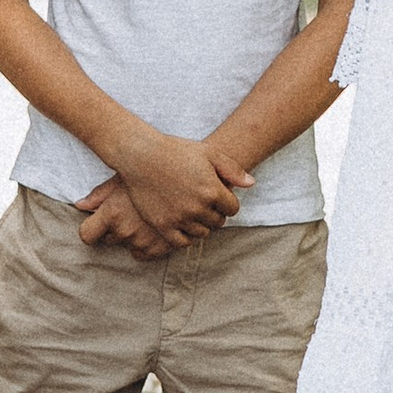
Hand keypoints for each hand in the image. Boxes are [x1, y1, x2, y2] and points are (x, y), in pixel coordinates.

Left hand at [74, 177, 178, 258]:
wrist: (187, 177)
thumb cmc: (150, 172)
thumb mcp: (122, 179)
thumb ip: (99, 195)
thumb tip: (79, 206)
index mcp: (112, 213)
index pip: (87, 235)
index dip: (90, 229)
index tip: (96, 223)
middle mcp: (126, 229)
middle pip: (109, 239)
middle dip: (115, 228)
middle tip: (128, 211)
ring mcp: (145, 240)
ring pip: (128, 246)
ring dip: (133, 236)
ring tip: (143, 217)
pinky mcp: (162, 247)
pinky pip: (145, 255)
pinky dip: (147, 244)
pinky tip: (152, 229)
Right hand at [106, 130, 250, 250]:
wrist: (141, 156)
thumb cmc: (175, 150)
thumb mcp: (208, 152)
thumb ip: (232, 169)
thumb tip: (251, 184)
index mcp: (213, 190)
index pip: (233, 209)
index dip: (227, 202)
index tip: (217, 195)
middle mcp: (199, 207)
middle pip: (218, 222)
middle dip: (215, 213)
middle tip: (204, 202)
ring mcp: (180, 218)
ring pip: (202, 233)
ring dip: (201, 225)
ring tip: (193, 212)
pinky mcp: (163, 225)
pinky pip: (182, 242)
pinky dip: (186, 236)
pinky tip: (183, 224)